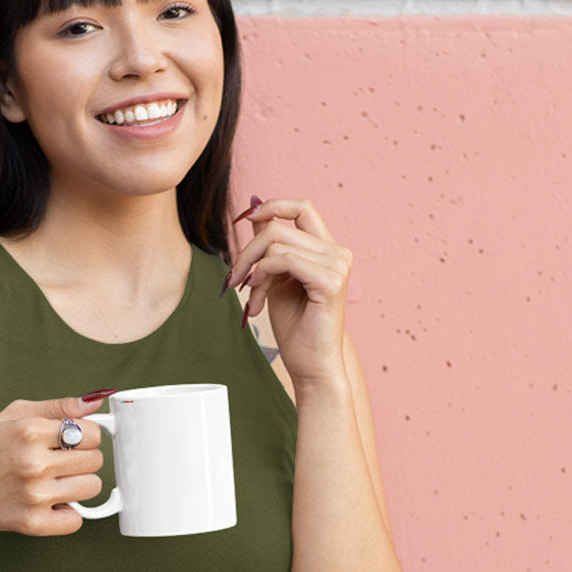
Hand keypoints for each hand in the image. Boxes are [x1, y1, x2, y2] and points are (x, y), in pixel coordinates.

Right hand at [0, 394, 108, 537]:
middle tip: (61, 463)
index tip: (74, 443)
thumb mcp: (14, 415)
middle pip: (96, 460)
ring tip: (56, 482)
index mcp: (30, 431)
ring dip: (79, 485)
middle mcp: (33, 462)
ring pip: (92, 487)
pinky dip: (67, 513)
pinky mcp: (34, 523)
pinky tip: (49, 503)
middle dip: (83, 460)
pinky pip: (76, 519)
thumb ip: (57, 407)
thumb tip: (95, 401)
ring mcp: (35, 495)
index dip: (87, 437)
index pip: (92, 433)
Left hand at [228, 198, 352, 386]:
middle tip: (234, 279)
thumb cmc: (295, 328)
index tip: (244, 220)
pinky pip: (284, 260)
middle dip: (247, 252)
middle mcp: (337, 252)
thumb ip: (268, 247)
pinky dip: (263, 276)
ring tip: (251, 297)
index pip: (301, 208)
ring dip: (252, 269)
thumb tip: (254, 210)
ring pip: (276, 243)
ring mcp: (337, 265)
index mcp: (327, 249)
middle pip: (278, 227)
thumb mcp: (274, 279)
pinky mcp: (330, 281)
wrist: (311, 365)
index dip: (271, 206)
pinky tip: (258, 299)